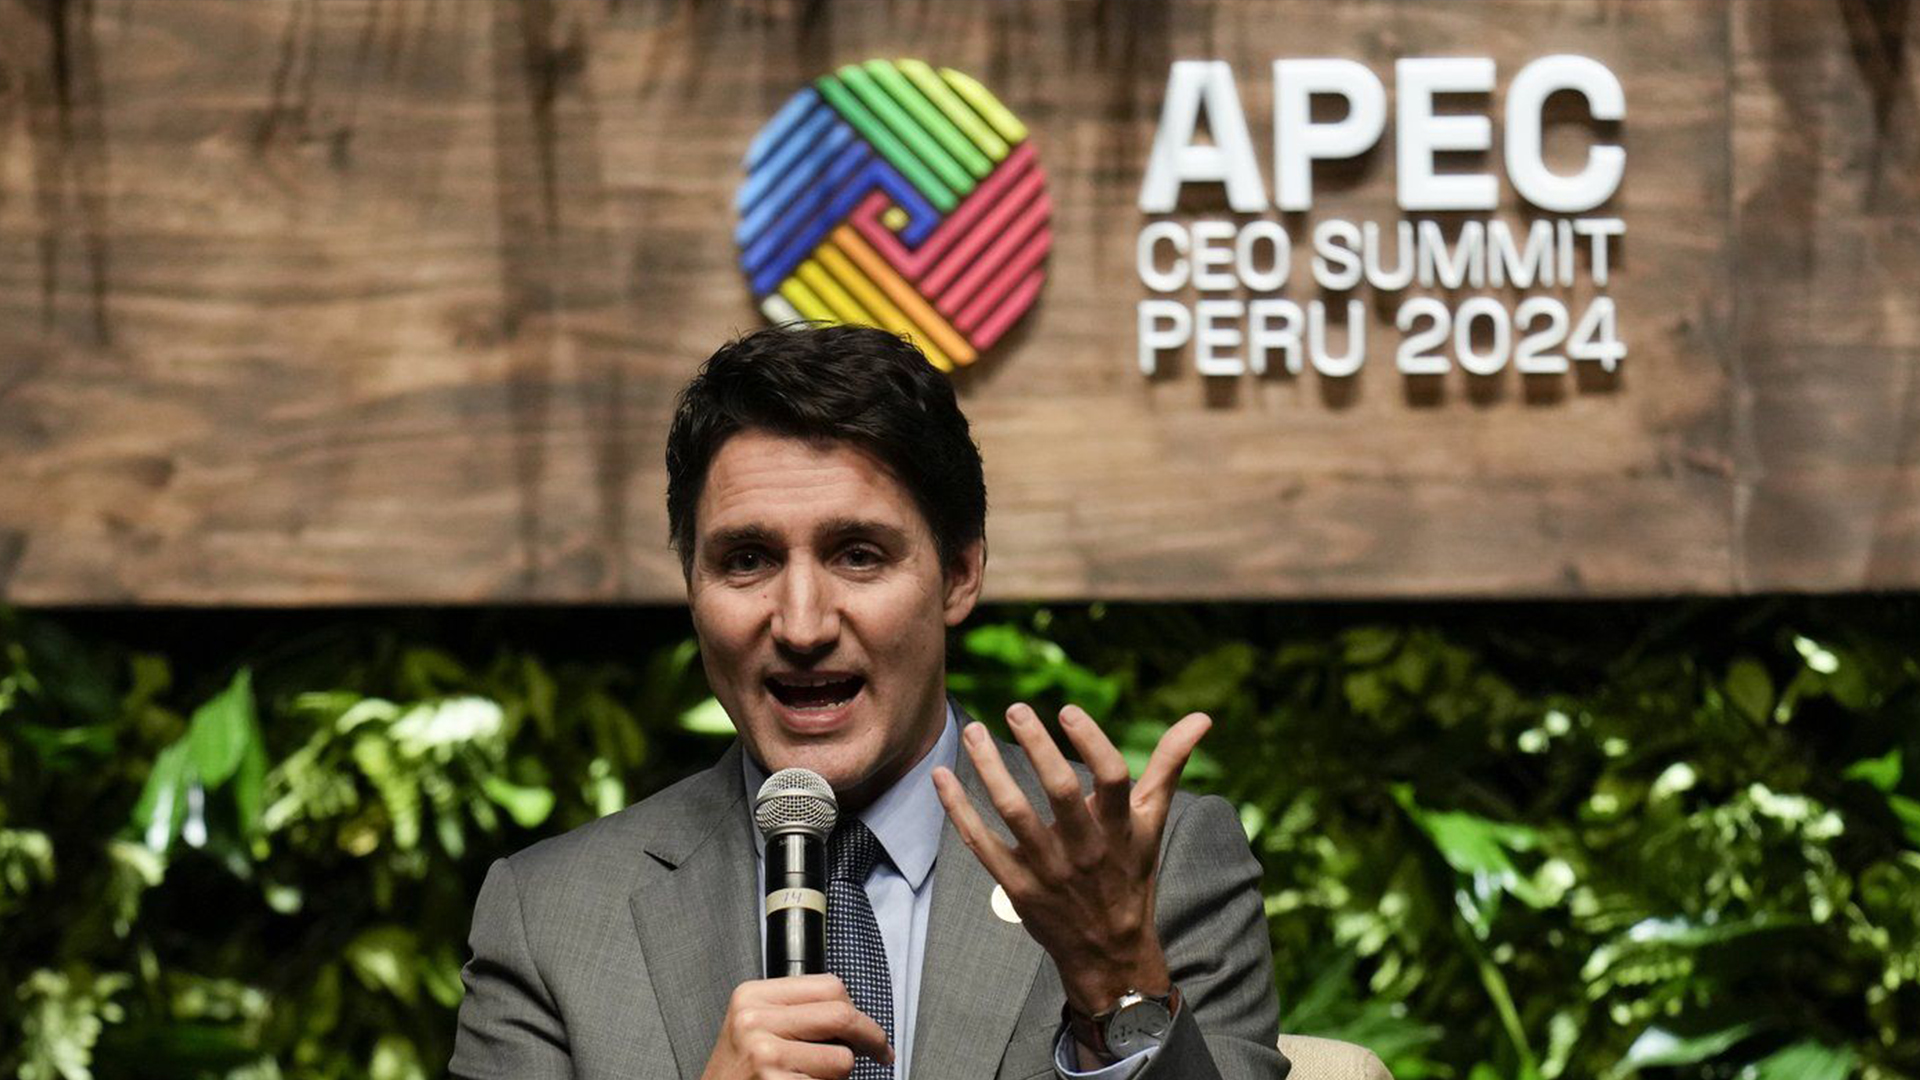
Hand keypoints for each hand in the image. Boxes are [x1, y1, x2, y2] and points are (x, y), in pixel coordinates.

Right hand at [700, 974, 892, 1079]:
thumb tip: (854, 1014)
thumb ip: (795, 1012)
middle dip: (871, 1038)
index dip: (857, 1009)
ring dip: (840, 1076)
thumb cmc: (738, 1074)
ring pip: (842, 1059)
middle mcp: (755, 1021)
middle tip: (881, 1053)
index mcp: (753, 996)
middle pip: (842, 1015)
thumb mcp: (754, 1028)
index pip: (829, 985)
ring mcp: (765, 1055)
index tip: (868, 1029)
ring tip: (814, 1079)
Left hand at [931, 703, 1211, 1016]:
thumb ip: (1170, 765)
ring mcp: (1048, 869)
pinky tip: (942, 776)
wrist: (1109, 951)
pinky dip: (959, 809)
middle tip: (1014, 708)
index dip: (1091, 741)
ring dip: (990, 770)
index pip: (1111, 777)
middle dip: (1036, 747)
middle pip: (1058, 792)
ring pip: (1014, 813)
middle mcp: (1085, 848)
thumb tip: (1202, 718)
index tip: (1067, 710)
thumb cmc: (1130, 872)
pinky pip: (981, 843)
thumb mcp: (1152, 821)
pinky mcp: (1017, 885)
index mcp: (1119, 828)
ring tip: (973, 731)